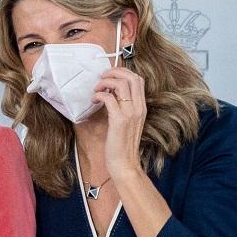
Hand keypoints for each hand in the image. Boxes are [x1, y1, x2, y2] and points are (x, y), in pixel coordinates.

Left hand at [93, 66, 146, 180]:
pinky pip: (109, 98)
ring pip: (121, 84)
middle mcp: (139, 108)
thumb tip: (111, 94)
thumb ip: (124, 108)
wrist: (125, 164)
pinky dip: (99, 95)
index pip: (138, 80)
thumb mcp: (128, 123)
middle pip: (132, 77)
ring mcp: (130, 113)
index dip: (123, 73)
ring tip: (97, 89)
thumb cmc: (123, 145)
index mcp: (142, 107)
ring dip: (105, 82)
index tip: (110, 77)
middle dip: (115, 72)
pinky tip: (94, 100)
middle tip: (102, 77)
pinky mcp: (119, 120)